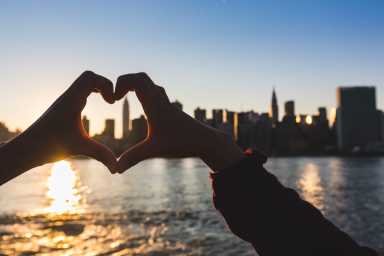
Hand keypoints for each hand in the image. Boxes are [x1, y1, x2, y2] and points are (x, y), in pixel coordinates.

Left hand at [0, 71, 118, 183]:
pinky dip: (90, 94)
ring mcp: (65, 102)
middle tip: (111, 100)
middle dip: (104, 85)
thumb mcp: (80, 148)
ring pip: (83, 84)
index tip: (111, 102)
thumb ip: (102, 155)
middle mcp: (68, 97)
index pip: (91, 77)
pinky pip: (79, 92)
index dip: (106, 85)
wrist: (26, 148)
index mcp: (72, 101)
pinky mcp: (63, 108)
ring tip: (107, 102)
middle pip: (89, 77)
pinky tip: (93, 109)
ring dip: (97, 89)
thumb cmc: (49, 146)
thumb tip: (118, 168)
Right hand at [115, 73, 243, 171]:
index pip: (137, 80)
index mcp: (155, 104)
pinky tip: (140, 105)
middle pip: (141, 77)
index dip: (121, 83)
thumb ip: (133, 158)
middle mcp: (160, 99)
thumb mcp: (154, 150)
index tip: (113, 100)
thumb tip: (116, 170)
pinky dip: (143, 92)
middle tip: (115, 97)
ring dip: (134, 86)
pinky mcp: (169, 109)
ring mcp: (166, 103)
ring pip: (149, 84)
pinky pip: (154, 92)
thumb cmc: (182, 143)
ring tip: (122, 98)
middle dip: (124, 82)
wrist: (206, 141)